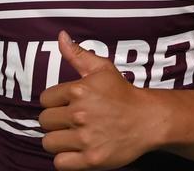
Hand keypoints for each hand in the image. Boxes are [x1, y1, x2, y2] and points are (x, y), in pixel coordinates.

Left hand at [39, 31, 159, 169]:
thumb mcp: (102, 69)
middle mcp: (80, 114)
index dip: (54, 102)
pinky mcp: (92, 159)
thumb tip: (60, 36)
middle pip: (44, 121)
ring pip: (49, 143)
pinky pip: (60, 163)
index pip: (45, 99)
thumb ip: (77, 54)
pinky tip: (76, 151)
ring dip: (58, 141)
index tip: (66, 105)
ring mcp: (86, 138)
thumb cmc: (122, 94)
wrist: (148, 120)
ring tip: (72, 136)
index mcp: (78, 91)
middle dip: (54, 121)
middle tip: (70, 122)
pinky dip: (65, 160)